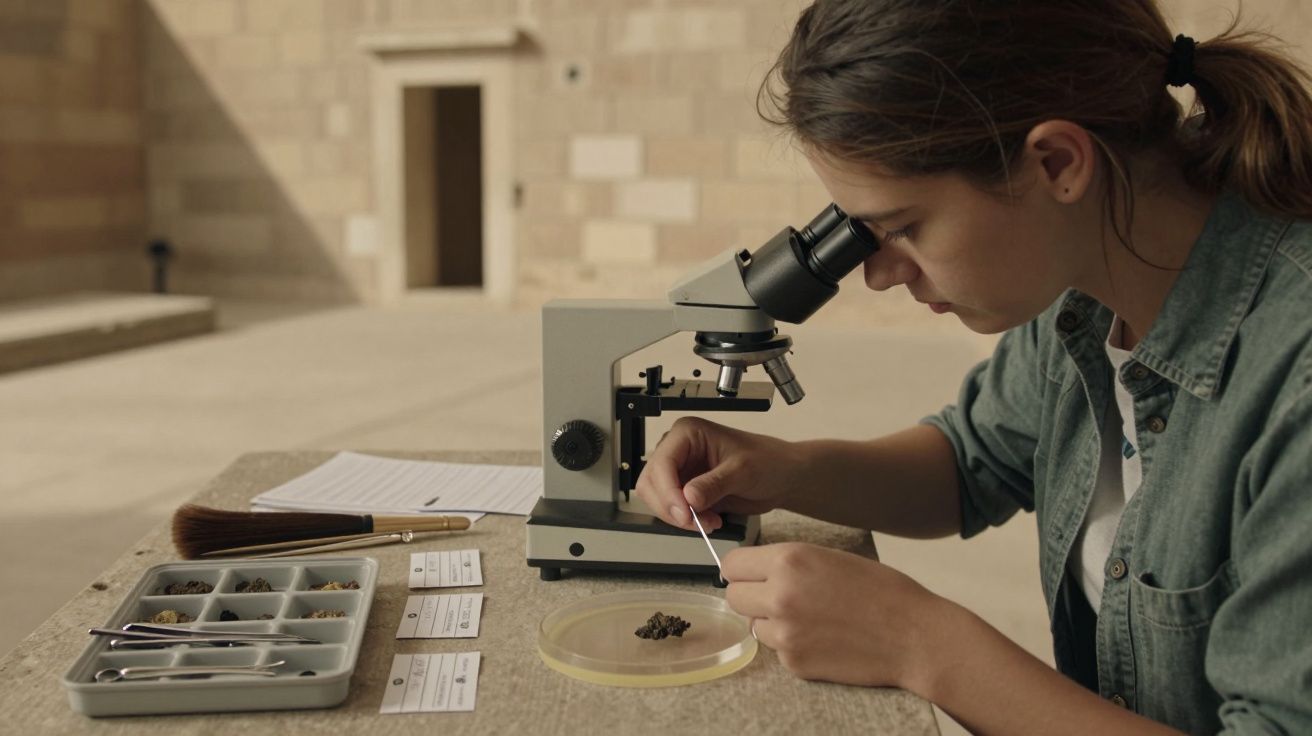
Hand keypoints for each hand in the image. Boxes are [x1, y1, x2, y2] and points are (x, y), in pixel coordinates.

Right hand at [633, 416, 803, 530]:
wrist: (783, 477)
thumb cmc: (768, 461)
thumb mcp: (742, 470)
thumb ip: (714, 484)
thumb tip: (688, 497)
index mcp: (687, 433)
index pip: (662, 463)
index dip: (668, 491)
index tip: (684, 513)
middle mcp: (679, 450)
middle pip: (651, 483)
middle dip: (671, 507)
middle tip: (695, 522)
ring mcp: (681, 472)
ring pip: (657, 499)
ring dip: (679, 517)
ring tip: (709, 522)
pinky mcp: (686, 491)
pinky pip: (672, 511)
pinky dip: (687, 522)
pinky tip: (710, 520)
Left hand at [723, 542, 947, 691]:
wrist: (913, 635)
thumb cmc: (881, 590)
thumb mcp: (829, 557)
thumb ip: (789, 563)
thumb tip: (758, 570)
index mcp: (789, 561)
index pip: (732, 564)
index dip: (741, 569)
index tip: (750, 574)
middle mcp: (779, 595)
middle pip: (733, 597)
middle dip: (750, 596)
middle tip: (775, 597)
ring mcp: (784, 633)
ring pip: (753, 625)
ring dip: (771, 622)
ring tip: (809, 618)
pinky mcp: (794, 662)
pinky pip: (776, 649)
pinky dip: (792, 644)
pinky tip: (822, 638)